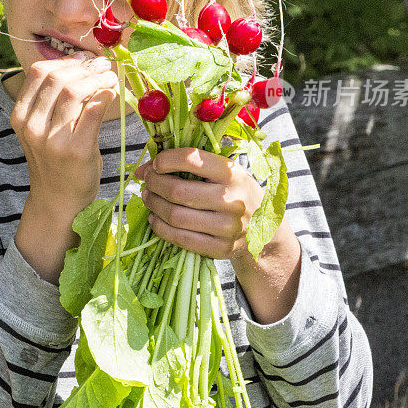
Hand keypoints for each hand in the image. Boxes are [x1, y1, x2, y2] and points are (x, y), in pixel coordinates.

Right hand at [10, 53, 118, 215]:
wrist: (58, 200)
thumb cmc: (56, 159)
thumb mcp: (44, 128)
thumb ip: (55, 100)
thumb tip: (86, 63)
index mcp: (21, 116)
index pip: (39, 73)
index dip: (66, 61)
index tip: (86, 61)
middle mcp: (32, 127)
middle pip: (57, 78)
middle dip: (85, 68)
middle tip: (103, 67)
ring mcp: (52, 140)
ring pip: (74, 91)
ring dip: (97, 79)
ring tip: (110, 78)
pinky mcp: (76, 150)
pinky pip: (92, 111)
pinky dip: (105, 95)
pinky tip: (113, 93)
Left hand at [133, 147, 264, 261]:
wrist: (264, 227)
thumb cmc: (235, 190)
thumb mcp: (222, 171)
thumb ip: (187, 164)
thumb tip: (142, 168)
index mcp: (232, 173)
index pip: (191, 159)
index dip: (166, 160)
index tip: (156, 164)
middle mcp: (232, 200)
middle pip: (178, 191)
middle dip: (154, 184)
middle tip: (147, 181)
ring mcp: (228, 227)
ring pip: (176, 216)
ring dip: (154, 205)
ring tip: (148, 198)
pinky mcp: (221, 248)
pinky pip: (181, 238)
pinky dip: (161, 228)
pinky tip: (156, 218)